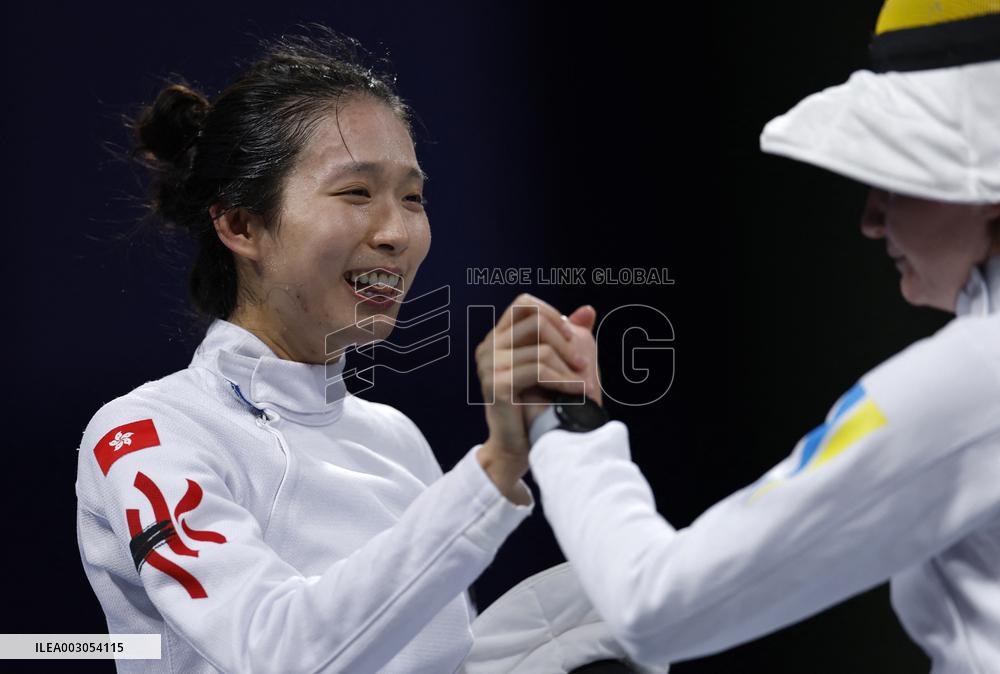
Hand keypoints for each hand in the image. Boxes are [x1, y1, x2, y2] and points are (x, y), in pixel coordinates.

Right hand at [475, 294, 586, 499]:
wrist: (516, 445)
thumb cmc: (535, 403)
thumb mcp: (551, 364)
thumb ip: (565, 336)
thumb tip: (588, 310)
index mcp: (497, 337)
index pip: (524, 304)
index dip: (551, 314)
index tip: (571, 337)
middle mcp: (488, 347)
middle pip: (534, 321)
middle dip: (564, 340)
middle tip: (582, 362)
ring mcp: (489, 365)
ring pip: (541, 350)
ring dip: (568, 367)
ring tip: (585, 383)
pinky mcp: (497, 385)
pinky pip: (538, 371)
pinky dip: (563, 380)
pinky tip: (577, 391)